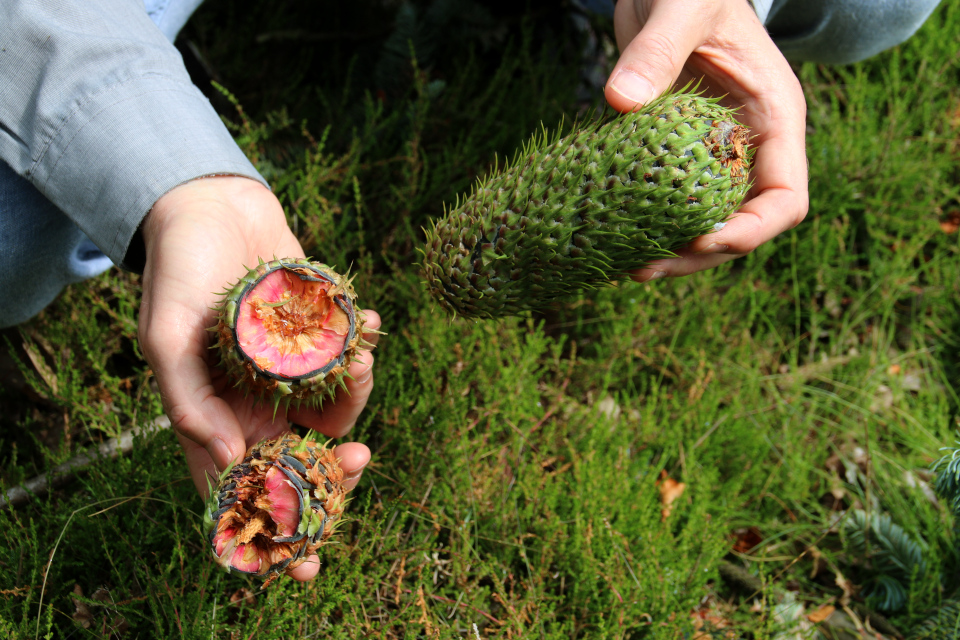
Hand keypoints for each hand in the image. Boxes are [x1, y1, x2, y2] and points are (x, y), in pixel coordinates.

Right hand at [138, 176, 380, 580]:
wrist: (213, 210)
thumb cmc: (178, 273)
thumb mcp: (167, 338)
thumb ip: (191, 403)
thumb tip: (227, 462)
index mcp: (214, 423)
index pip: (244, 494)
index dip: (275, 535)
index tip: (309, 560)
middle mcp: (255, 408)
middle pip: (303, 465)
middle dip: (335, 472)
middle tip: (359, 458)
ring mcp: (291, 379)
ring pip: (336, 416)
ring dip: (357, 399)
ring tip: (360, 360)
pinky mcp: (319, 345)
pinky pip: (349, 367)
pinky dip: (364, 353)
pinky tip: (368, 323)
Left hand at [604, 0, 807, 279]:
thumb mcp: (683, 5)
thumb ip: (657, 49)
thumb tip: (620, 101)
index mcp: (773, 119)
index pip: (786, 198)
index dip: (750, 231)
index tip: (700, 242)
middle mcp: (749, 145)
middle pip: (742, 225)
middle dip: (699, 256)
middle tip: (645, 268)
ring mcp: (715, 154)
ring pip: (705, 223)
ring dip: (672, 252)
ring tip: (628, 266)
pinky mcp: (678, 155)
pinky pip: (672, 202)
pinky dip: (649, 225)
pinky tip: (616, 239)